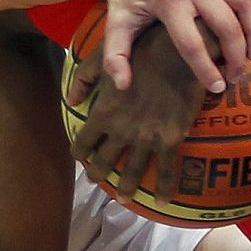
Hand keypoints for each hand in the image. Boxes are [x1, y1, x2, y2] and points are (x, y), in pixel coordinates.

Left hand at [68, 24, 205, 206]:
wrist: (179, 50)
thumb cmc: (140, 49)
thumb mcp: (103, 58)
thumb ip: (84, 79)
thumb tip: (71, 99)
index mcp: (102, 112)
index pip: (84, 141)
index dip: (80, 151)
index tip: (80, 157)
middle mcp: (121, 131)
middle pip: (105, 161)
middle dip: (98, 173)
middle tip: (95, 182)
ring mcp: (147, 138)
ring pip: (134, 171)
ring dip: (127, 188)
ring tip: (123, 200)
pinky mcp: (172, 138)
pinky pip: (167, 170)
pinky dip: (165, 188)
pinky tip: (163, 201)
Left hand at [90, 0, 250, 100]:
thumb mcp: (115, 26)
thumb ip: (116, 57)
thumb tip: (123, 86)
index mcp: (167, 2)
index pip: (193, 44)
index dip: (207, 70)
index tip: (218, 87)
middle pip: (225, 26)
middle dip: (236, 56)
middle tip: (238, 75)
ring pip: (245, 1)